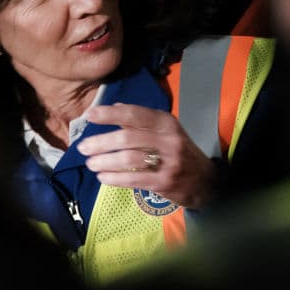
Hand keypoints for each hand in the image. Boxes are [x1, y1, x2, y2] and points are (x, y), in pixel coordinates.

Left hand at [78, 103, 216, 208]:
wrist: (207, 180)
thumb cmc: (179, 151)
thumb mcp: (165, 131)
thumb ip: (140, 121)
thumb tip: (113, 107)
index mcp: (166, 122)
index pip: (135, 114)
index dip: (110, 114)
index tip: (90, 115)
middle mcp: (168, 139)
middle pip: (128, 138)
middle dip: (101, 142)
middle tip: (82, 147)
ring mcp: (169, 162)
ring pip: (129, 159)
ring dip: (105, 161)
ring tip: (90, 164)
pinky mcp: (165, 182)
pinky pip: (134, 179)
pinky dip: (115, 178)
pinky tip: (103, 177)